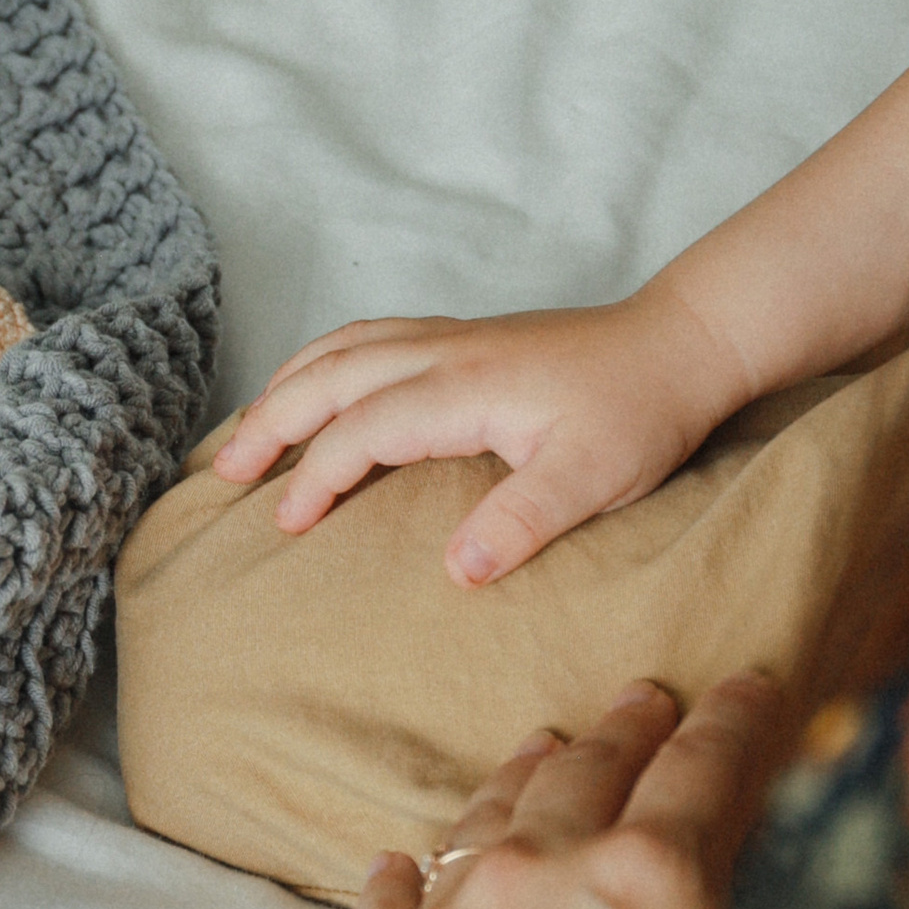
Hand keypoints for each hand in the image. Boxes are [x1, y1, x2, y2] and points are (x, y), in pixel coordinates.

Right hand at [208, 276, 753, 580]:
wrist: (682, 342)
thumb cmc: (642, 412)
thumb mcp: (595, 478)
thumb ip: (522, 522)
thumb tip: (455, 572)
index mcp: (463, 388)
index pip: (360, 431)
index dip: (316, 477)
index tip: (288, 526)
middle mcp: (443, 352)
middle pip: (328, 377)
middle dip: (269, 424)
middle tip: (225, 476)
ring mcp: (451, 337)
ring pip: (342, 347)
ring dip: (287, 385)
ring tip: (249, 431)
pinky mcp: (463, 337)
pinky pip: (368, 337)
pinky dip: (323, 361)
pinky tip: (316, 386)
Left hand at [327, 671, 780, 908]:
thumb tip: (697, 891)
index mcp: (646, 885)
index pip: (700, 770)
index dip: (730, 720)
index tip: (746, 683)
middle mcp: (541, 874)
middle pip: (588, 768)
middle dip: (625, 727)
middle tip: (644, 698)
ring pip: (487, 810)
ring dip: (523, 770)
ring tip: (545, 743)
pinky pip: (394, 892)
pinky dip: (408, 870)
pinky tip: (403, 859)